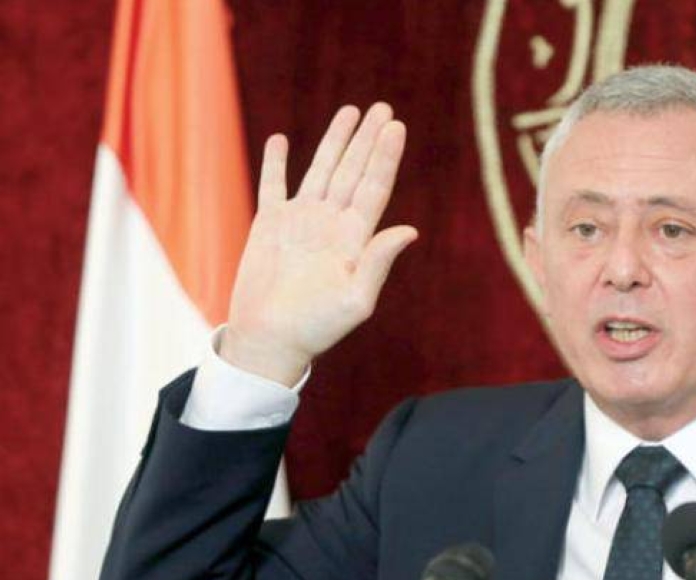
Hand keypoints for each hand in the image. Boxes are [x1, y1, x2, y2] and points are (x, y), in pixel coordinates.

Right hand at [223, 103, 417, 385]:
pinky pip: (273, 185)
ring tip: (350, 112)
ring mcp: (300, 221)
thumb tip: (411, 230)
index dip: (385, 157)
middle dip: (367, 139)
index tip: (396, 127)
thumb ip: (379, 261)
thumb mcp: (356, 298)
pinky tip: (282, 140)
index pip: (375, 187)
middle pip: (354, 170)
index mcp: (354, 238)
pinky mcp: (269, 225)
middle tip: (383, 108)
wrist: (270, 340)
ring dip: (335, 141)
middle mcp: (331, 223)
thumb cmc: (316, 328)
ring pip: (321, 169)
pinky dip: (276, 162)